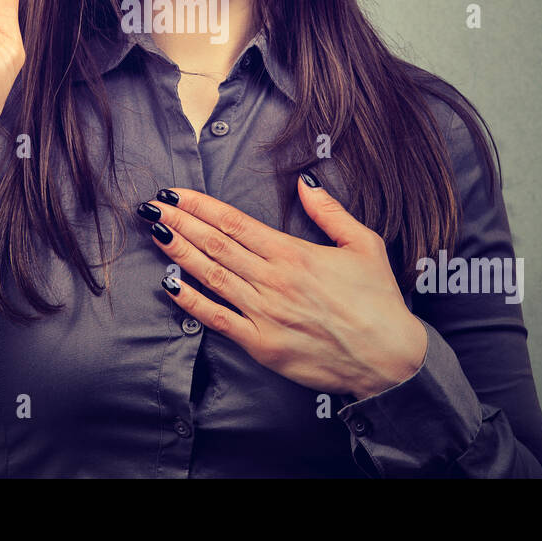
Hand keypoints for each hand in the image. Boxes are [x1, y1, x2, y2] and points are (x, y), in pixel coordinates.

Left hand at [140, 176, 427, 400]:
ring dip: (179, 253)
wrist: (389, 358)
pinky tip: (169, 285)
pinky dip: (191, 302)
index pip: (235, 223)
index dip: (201, 206)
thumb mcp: (363, 244)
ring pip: (211, 277)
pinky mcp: (262, 344)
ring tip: (155, 233)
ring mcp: (264, 314)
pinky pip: (217, 319)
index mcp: (294, 253)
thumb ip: (330, 212)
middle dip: (181, 223)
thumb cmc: (379, 300)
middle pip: (215, 245)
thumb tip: (305, 181)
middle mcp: (274, 280)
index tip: (176, 193)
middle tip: (152, 206)